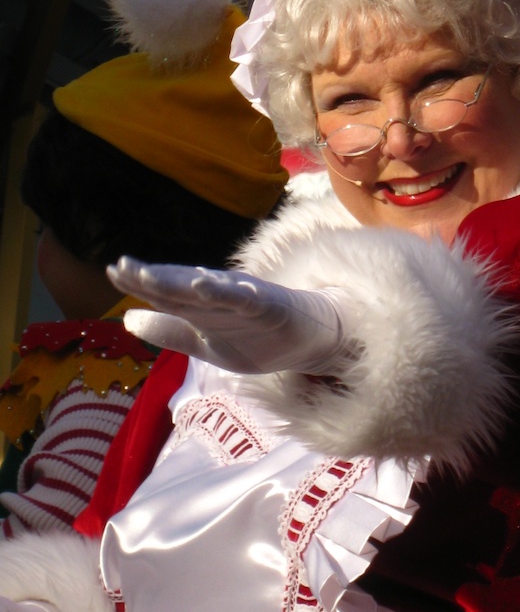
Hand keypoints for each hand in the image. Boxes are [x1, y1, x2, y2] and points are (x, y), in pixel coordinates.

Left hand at [107, 256, 346, 374]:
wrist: (314, 339)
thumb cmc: (259, 338)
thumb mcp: (206, 344)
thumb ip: (170, 331)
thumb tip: (127, 318)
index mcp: (202, 307)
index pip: (166, 293)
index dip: (140, 282)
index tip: (113, 271)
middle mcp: (219, 297)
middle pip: (181, 287)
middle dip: (152, 277)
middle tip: (122, 267)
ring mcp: (244, 300)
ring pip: (206, 288)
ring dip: (178, 280)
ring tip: (149, 274)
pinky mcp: (269, 306)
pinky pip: (244, 298)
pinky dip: (224, 291)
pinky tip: (204, 284)